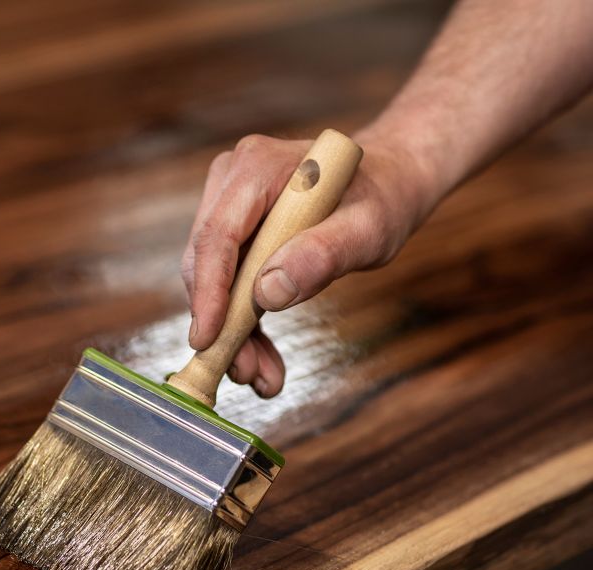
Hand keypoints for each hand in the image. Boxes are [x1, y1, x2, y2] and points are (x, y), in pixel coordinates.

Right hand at [180, 130, 434, 397]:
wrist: (389, 183)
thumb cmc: (384, 198)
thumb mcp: (369, 228)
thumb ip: (323, 255)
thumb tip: (268, 292)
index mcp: (258, 167)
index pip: (218, 235)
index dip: (209, 292)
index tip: (208, 340)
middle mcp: (233, 181)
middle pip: (207, 262)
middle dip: (222, 324)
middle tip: (246, 373)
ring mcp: (231, 204)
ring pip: (213, 280)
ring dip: (232, 333)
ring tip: (261, 376)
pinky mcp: (238, 230)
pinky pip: (229, 283)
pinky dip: (244, 323)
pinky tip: (262, 357)